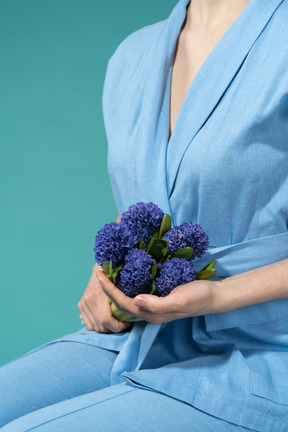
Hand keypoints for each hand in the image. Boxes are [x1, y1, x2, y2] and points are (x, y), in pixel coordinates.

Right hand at [77, 263, 132, 332]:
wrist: (101, 267)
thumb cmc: (116, 275)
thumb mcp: (124, 283)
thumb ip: (128, 295)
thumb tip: (137, 305)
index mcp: (98, 294)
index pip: (105, 320)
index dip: (118, 326)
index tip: (128, 323)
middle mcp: (88, 299)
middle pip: (100, 326)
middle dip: (114, 329)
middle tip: (125, 324)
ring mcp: (83, 302)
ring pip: (94, 327)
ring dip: (106, 329)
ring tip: (117, 323)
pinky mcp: (80, 305)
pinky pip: (88, 324)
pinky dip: (98, 326)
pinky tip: (108, 322)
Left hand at [96, 269, 220, 324]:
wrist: (214, 296)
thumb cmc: (198, 297)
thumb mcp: (179, 300)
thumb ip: (157, 304)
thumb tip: (135, 300)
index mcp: (152, 315)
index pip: (123, 303)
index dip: (109, 290)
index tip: (99, 275)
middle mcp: (150, 312)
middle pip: (122, 302)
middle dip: (108, 288)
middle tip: (99, 270)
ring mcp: (154, 305)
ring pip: (128, 297)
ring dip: (116, 286)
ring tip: (107, 271)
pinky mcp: (159, 297)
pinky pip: (138, 292)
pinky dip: (127, 283)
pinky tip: (125, 274)